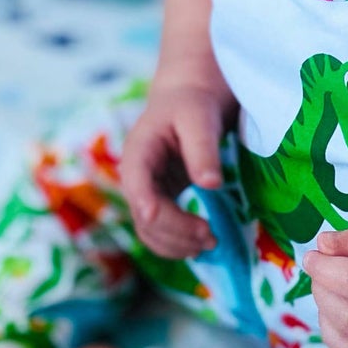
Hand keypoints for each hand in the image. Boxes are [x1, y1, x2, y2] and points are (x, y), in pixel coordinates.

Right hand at [118, 81, 226, 259]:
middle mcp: (136, 175)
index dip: (144, 200)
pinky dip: (177, 243)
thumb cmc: (193, 106)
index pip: (136, 180)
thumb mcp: (200, 120)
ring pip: (149, 230)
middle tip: (210, 238)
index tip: (154, 216)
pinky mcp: (158, 200)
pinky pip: (159, 231)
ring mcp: (145, 191)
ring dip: (176, 244)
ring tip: (210, 245)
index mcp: (139, 150)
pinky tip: (200, 245)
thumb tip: (211, 184)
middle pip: (144, 213)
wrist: (188, 102)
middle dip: (175, 230)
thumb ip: (203, 150)